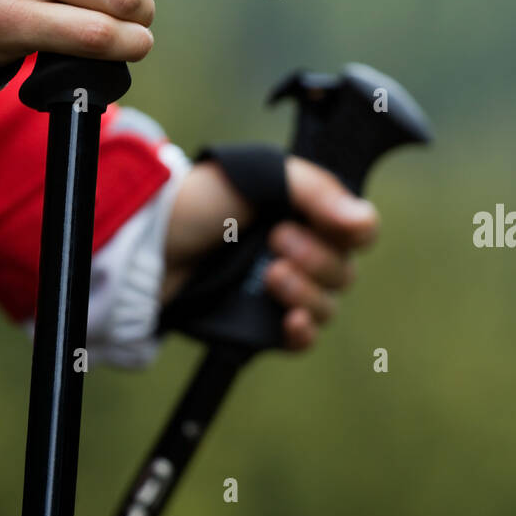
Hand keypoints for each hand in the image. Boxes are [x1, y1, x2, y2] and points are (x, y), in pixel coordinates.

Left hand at [164, 156, 377, 349]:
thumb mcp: (260, 175)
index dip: (352, 231)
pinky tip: (290, 322)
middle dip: (316, 257)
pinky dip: (303, 333)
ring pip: (328, 306)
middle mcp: (301, 249)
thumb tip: (365, 222)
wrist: (150, 244)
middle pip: (344, 270)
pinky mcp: (261, 321)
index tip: (331, 223)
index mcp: (307, 210)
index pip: (358, 230)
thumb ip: (315, 192)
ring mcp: (282, 287)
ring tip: (270, 276)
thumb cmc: (202, 200)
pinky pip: (302, 339)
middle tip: (276, 240)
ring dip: (306, 292)